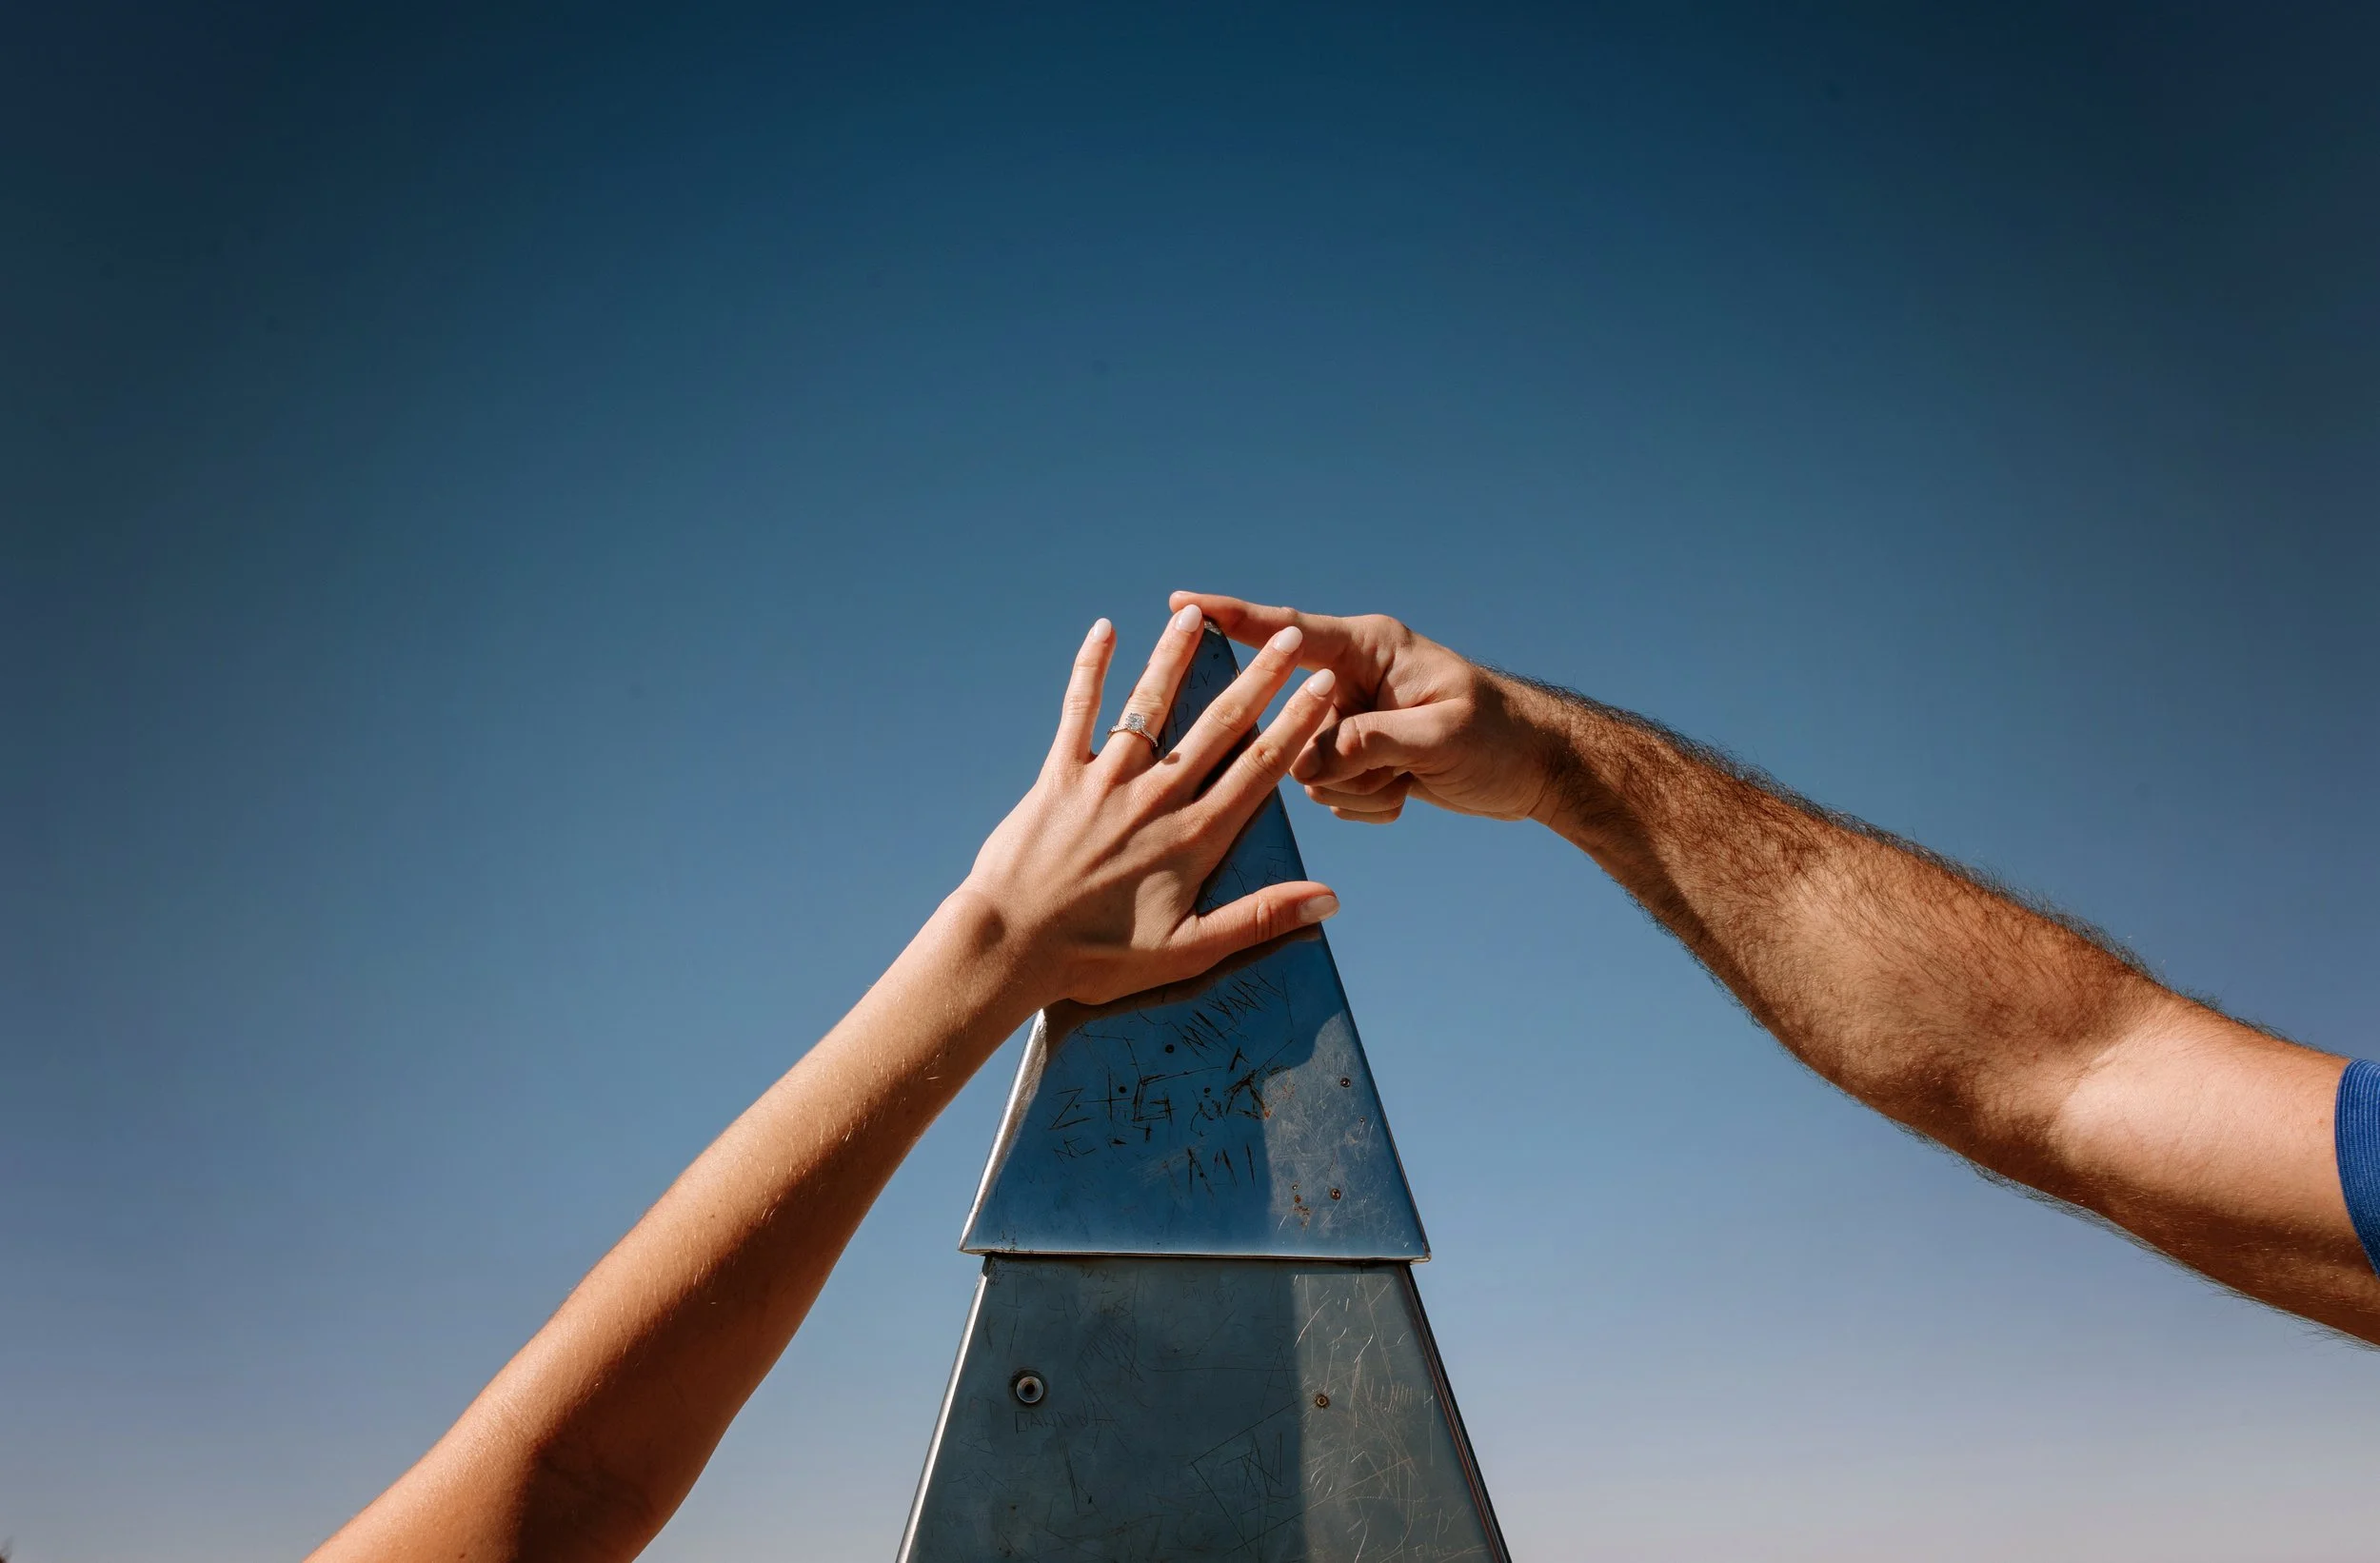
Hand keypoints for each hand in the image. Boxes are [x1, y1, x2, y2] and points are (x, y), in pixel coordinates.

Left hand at [960, 604, 1343, 1005]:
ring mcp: (1105, 781)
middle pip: (1217, 726)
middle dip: (1257, 678)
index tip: (1322, 685)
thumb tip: (1329, 899)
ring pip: (1151, 705)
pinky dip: (1091, 668)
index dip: (1295, 724)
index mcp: (1193, 839)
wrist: (1010, 945)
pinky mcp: (1058, 776)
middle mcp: (1156, 798)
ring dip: (1177, 656)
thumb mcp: (1188, 953)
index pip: (1259, 770)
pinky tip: (1104, 629)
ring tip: (1199, 615)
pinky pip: (1078, 711)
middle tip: (1287, 638)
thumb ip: (1259, 919)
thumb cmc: (1098, 960)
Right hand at [1168, 591, 1560, 826]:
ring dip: (1358, 787)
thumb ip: (1370, 743)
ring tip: (1409, 777)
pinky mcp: (1354, 759)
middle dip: (1336, 759)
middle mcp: (1348, 682)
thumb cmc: (1499, 735)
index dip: (1232, 618)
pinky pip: (1331, 794)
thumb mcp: (1439, 736)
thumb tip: (1309, 765)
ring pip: (1307, 769)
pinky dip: (1369, 803)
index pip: (1287, 633)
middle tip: (1393, 762)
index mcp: (1366, 650)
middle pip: (1289, 725)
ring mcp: (1347, 722)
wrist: (1535, 767)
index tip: (1181, 604)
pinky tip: (1408, 793)